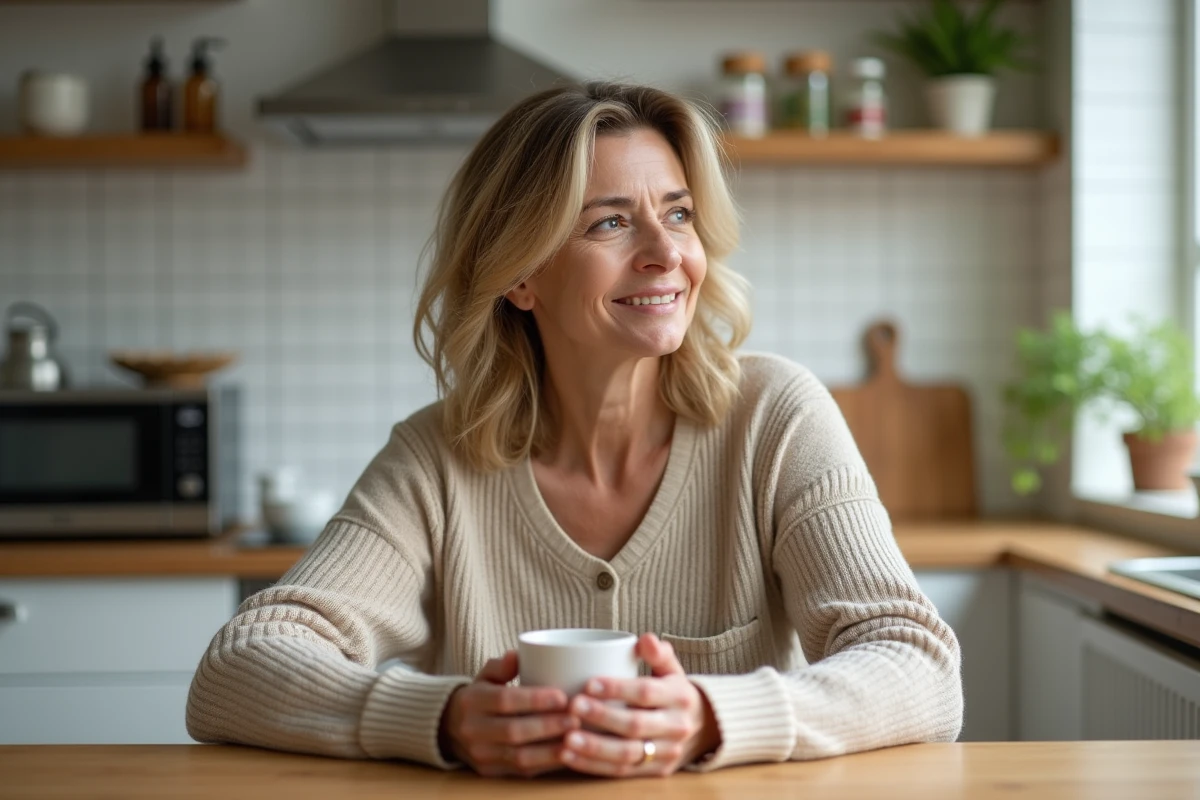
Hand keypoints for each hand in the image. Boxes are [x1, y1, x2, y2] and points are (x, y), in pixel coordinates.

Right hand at [439, 651, 578, 776]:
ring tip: (576, 739)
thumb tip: (516, 655)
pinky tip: (566, 754)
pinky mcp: (489, 772)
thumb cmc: (480, 696)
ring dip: (551, 750)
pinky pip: (521, 771)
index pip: (505, 700)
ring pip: (519, 756)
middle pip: (514, 731)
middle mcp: (472, 730)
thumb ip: (501, 665)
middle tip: (576, 718)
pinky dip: (546, 763)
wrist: (451, 728)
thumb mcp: (485, 676)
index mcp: (472, 701)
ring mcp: (480, 754)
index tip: (562, 696)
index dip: (535, 700)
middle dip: (548, 726)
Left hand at [562, 633, 720, 777]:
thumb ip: (659, 654)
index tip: (588, 683)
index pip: (646, 693)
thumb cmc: (673, 692)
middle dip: (602, 717)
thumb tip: (647, 638)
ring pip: (628, 754)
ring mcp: (667, 753)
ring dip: (594, 748)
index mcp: (679, 697)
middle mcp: (677, 727)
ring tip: (567, 738)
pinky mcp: (657, 772)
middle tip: (573, 706)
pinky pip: (622, 772)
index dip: (617, 689)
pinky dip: (594, 766)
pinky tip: (570, 756)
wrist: (702, 728)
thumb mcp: (672, 670)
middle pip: (636, 725)